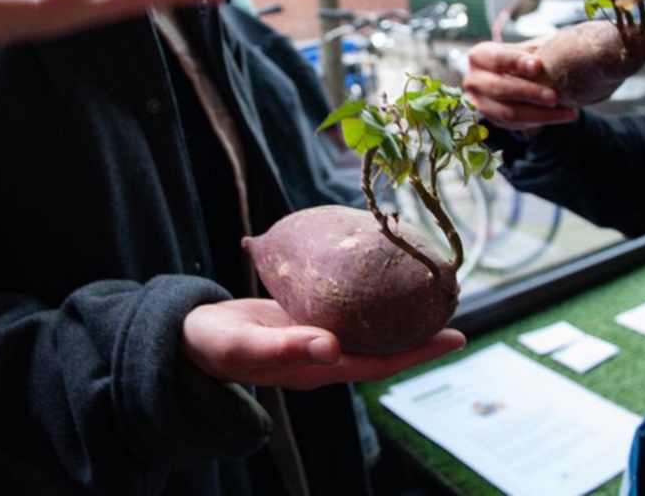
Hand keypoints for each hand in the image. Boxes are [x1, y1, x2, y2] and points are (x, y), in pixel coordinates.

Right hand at [181, 298, 465, 389]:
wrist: (187, 337)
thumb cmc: (213, 345)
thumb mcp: (246, 345)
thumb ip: (286, 347)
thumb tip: (333, 348)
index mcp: (317, 368)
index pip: (380, 363)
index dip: (418, 352)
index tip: (456, 336)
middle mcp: (324, 356)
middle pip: (383, 346)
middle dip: (419, 332)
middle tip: (453, 307)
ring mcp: (315, 338)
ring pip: (367, 328)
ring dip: (396, 314)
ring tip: (424, 291)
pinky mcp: (303, 319)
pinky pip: (345, 309)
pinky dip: (366, 296)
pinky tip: (375, 276)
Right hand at [463, 37, 578, 133]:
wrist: (512, 78)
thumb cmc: (522, 59)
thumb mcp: (528, 48)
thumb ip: (539, 49)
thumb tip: (562, 49)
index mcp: (480, 56)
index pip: (497, 58)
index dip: (517, 62)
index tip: (538, 66)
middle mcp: (473, 80)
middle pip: (500, 88)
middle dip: (530, 93)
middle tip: (555, 97)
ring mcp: (479, 103)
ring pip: (507, 113)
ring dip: (539, 114)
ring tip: (566, 112)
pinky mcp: (491, 120)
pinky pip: (514, 125)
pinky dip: (538, 121)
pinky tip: (559, 116)